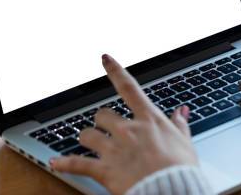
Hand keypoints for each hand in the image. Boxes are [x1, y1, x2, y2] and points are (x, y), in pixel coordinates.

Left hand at [49, 54, 197, 194]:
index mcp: (148, 120)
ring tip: (89, 144)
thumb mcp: (185, 144)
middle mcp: (127, 130)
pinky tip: (55, 163)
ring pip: (87, 134)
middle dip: (101, 121)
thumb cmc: (180, 170)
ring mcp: (113, 149)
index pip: (129, 87)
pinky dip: (64, 164)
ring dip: (87, 139)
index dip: (115, 70)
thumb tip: (182, 112)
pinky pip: (77, 163)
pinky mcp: (104, 170)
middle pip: (102, 114)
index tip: (105, 59)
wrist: (170, 190)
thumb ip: (180, 126)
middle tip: (105, 129)